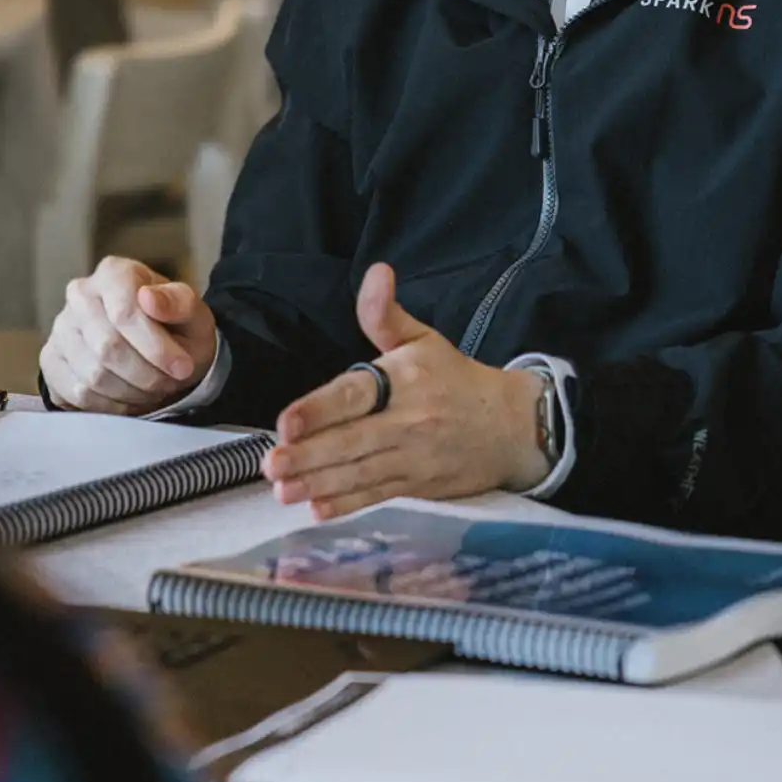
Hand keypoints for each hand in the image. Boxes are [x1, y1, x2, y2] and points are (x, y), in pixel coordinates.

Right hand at [40, 257, 217, 413]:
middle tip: (169, 383)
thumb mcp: (193, 313)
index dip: (156, 347)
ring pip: (92, 374)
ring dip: (131, 391)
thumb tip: (149, 297)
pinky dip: (109, 404)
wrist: (158, 348)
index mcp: (114, 272)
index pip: (124, 312)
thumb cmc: (176, 327)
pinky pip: (76, 393)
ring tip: (152, 389)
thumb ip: (178, 302)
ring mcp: (61, 328)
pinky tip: (129, 398)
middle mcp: (80, 294)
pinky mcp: (51, 360)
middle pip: (108, 347)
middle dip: (146, 374)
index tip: (182, 367)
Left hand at [262, 262, 549, 519]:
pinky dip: (348, 505)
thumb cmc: (455, 379)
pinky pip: (379, 495)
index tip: (287, 422)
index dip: (320, 409)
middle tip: (271, 464)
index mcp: (406, 378)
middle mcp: (409, 419)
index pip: (357, 394)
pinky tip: (318, 510)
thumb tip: (376, 271)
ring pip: (361, 473)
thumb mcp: (423, 339)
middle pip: (353, 440)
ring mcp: (414, 457)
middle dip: (309, 455)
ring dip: (319, 483)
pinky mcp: (419, 486)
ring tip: (283, 490)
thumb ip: (385, 313)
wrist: (510, 426)